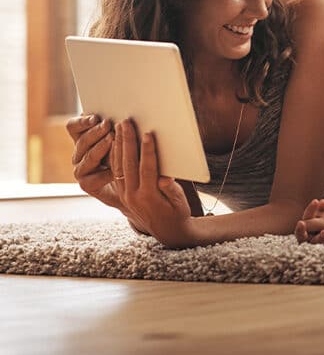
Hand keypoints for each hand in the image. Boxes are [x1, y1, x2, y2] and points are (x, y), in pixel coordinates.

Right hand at [67, 114, 121, 208]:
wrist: (132, 187)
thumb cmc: (128, 159)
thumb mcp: (123, 142)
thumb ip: (118, 130)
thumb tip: (125, 117)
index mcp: (83, 139)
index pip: (72, 127)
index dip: (81, 121)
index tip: (95, 117)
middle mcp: (79, 154)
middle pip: (82, 140)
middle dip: (95, 132)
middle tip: (108, 125)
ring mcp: (81, 170)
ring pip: (88, 156)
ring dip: (100, 147)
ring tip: (112, 139)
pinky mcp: (86, 185)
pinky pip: (95, 177)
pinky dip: (107, 171)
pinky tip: (117, 168)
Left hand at [109, 119, 195, 247]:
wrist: (167, 231)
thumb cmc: (178, 213)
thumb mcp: (180, 203)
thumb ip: (171, 190)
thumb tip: (165, 177)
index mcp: (149, 197)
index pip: (147, 169)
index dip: (148, 151)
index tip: (148, 134)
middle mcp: (132, 196)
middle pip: (127, 164)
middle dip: (126, 142)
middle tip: (125, 123)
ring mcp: (124, 195)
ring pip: (117, 167)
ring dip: (117, 146)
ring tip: (118, 128)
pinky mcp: (121, 193)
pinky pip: (114, 172)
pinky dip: (113, 156)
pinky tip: (114, 142)